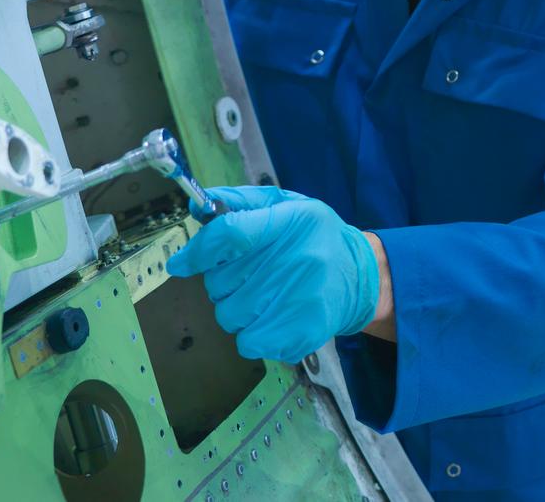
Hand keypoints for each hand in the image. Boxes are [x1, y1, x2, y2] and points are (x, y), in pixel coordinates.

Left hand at [165, 185, 379, 362]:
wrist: (362, 276)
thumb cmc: (315, 238)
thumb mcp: (286, 205)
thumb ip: (240, 202)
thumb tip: (196, 206)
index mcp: (290, 221)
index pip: (229, 235)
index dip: (198, 251)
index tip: (181, 264)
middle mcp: (296, 260)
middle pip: (221, 282)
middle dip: (226, 282)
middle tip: (253, 275)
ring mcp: (299, 299)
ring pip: (229, 315)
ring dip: (239, 309)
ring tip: (266, 297)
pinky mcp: (302, 332)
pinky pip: (248, 342)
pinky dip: (253, 334)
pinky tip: (272, 319)